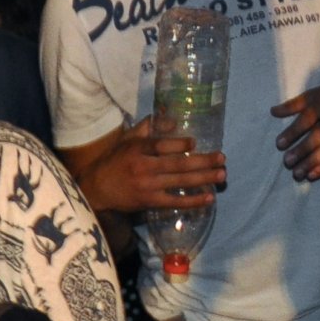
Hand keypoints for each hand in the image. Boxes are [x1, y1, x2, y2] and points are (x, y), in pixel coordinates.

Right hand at [85, 119, 226, 213]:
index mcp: (138, 149)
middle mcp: (144, 167)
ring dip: (204, 178)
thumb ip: (149, 126)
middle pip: (178, 164)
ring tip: (222, 174)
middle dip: (203, 161)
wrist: (97, 188)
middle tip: (222, 158)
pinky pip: (175, 201)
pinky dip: (193, 201)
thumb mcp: (128, 139)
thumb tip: (173, 119)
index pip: (161, 145)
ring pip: (180, 181)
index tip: (195, 143)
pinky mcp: (149, 201)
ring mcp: (148, 186)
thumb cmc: (116, 160)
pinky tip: (209, 198)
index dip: (180, 144)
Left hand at [272, 79, 319, 180]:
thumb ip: (294, 104)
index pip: (307, 119)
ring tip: (297, 174)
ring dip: (312, 164)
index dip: (293, 132)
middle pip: (319, 136)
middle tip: (287, 162)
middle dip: (302, 151)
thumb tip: (272, 112)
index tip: (279, 145)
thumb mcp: (315, 93)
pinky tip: (313, 176)